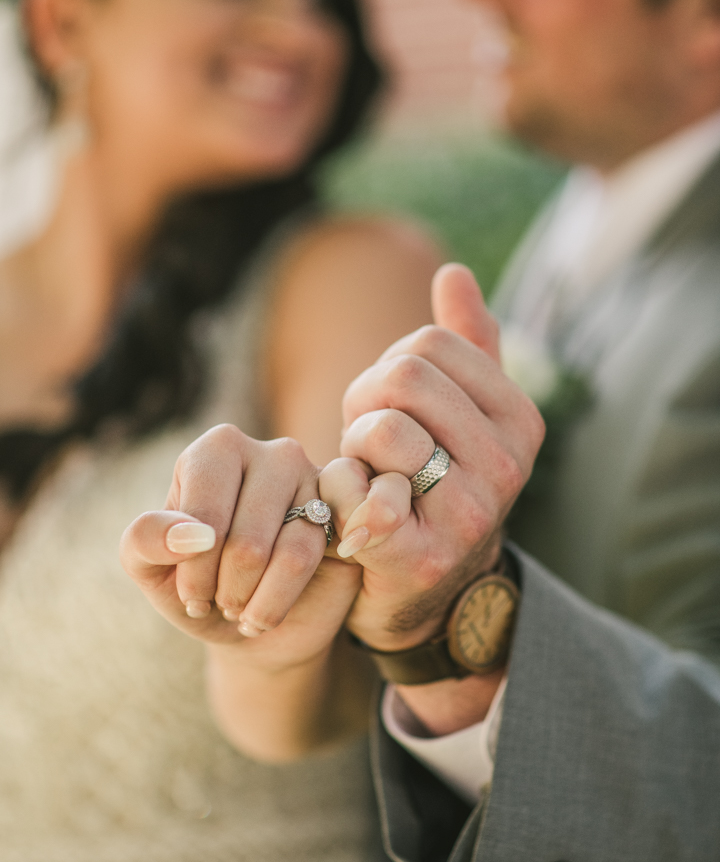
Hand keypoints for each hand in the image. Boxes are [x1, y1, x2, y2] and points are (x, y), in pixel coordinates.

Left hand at [120, 423, 360, 667]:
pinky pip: (319, 562)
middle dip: (227, 591)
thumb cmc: (196, 586)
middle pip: (245, 541)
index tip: (189, 595)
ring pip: (288, 555)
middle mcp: (270, 452)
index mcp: (216, 450)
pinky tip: (271, 609)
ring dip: (256, 603)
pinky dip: (282, 600)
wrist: (246, 623)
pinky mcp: (346, 516)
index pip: (203, 517)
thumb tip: (191, 535)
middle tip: (221, 604)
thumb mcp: (149, 568)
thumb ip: (146, 540)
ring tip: (243, 611)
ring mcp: (316, 481)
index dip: (193, 572)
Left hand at [319, 265, 544, 652]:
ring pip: (383, 428)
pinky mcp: (421, 557)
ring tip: (366, 471)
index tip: (390, 406)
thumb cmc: (432, 482)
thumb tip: (454, 272)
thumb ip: (466, 343)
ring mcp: (469, 514)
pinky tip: (353, 508)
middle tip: (367, 440)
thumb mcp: (460, 414)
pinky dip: (340, 490)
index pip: (430, 343)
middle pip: (404, 376)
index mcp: (521, 420)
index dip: (389, 366)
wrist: (429, 589)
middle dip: (365, 401)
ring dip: (354, 446)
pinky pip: (358, 489)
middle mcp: (508, 466)